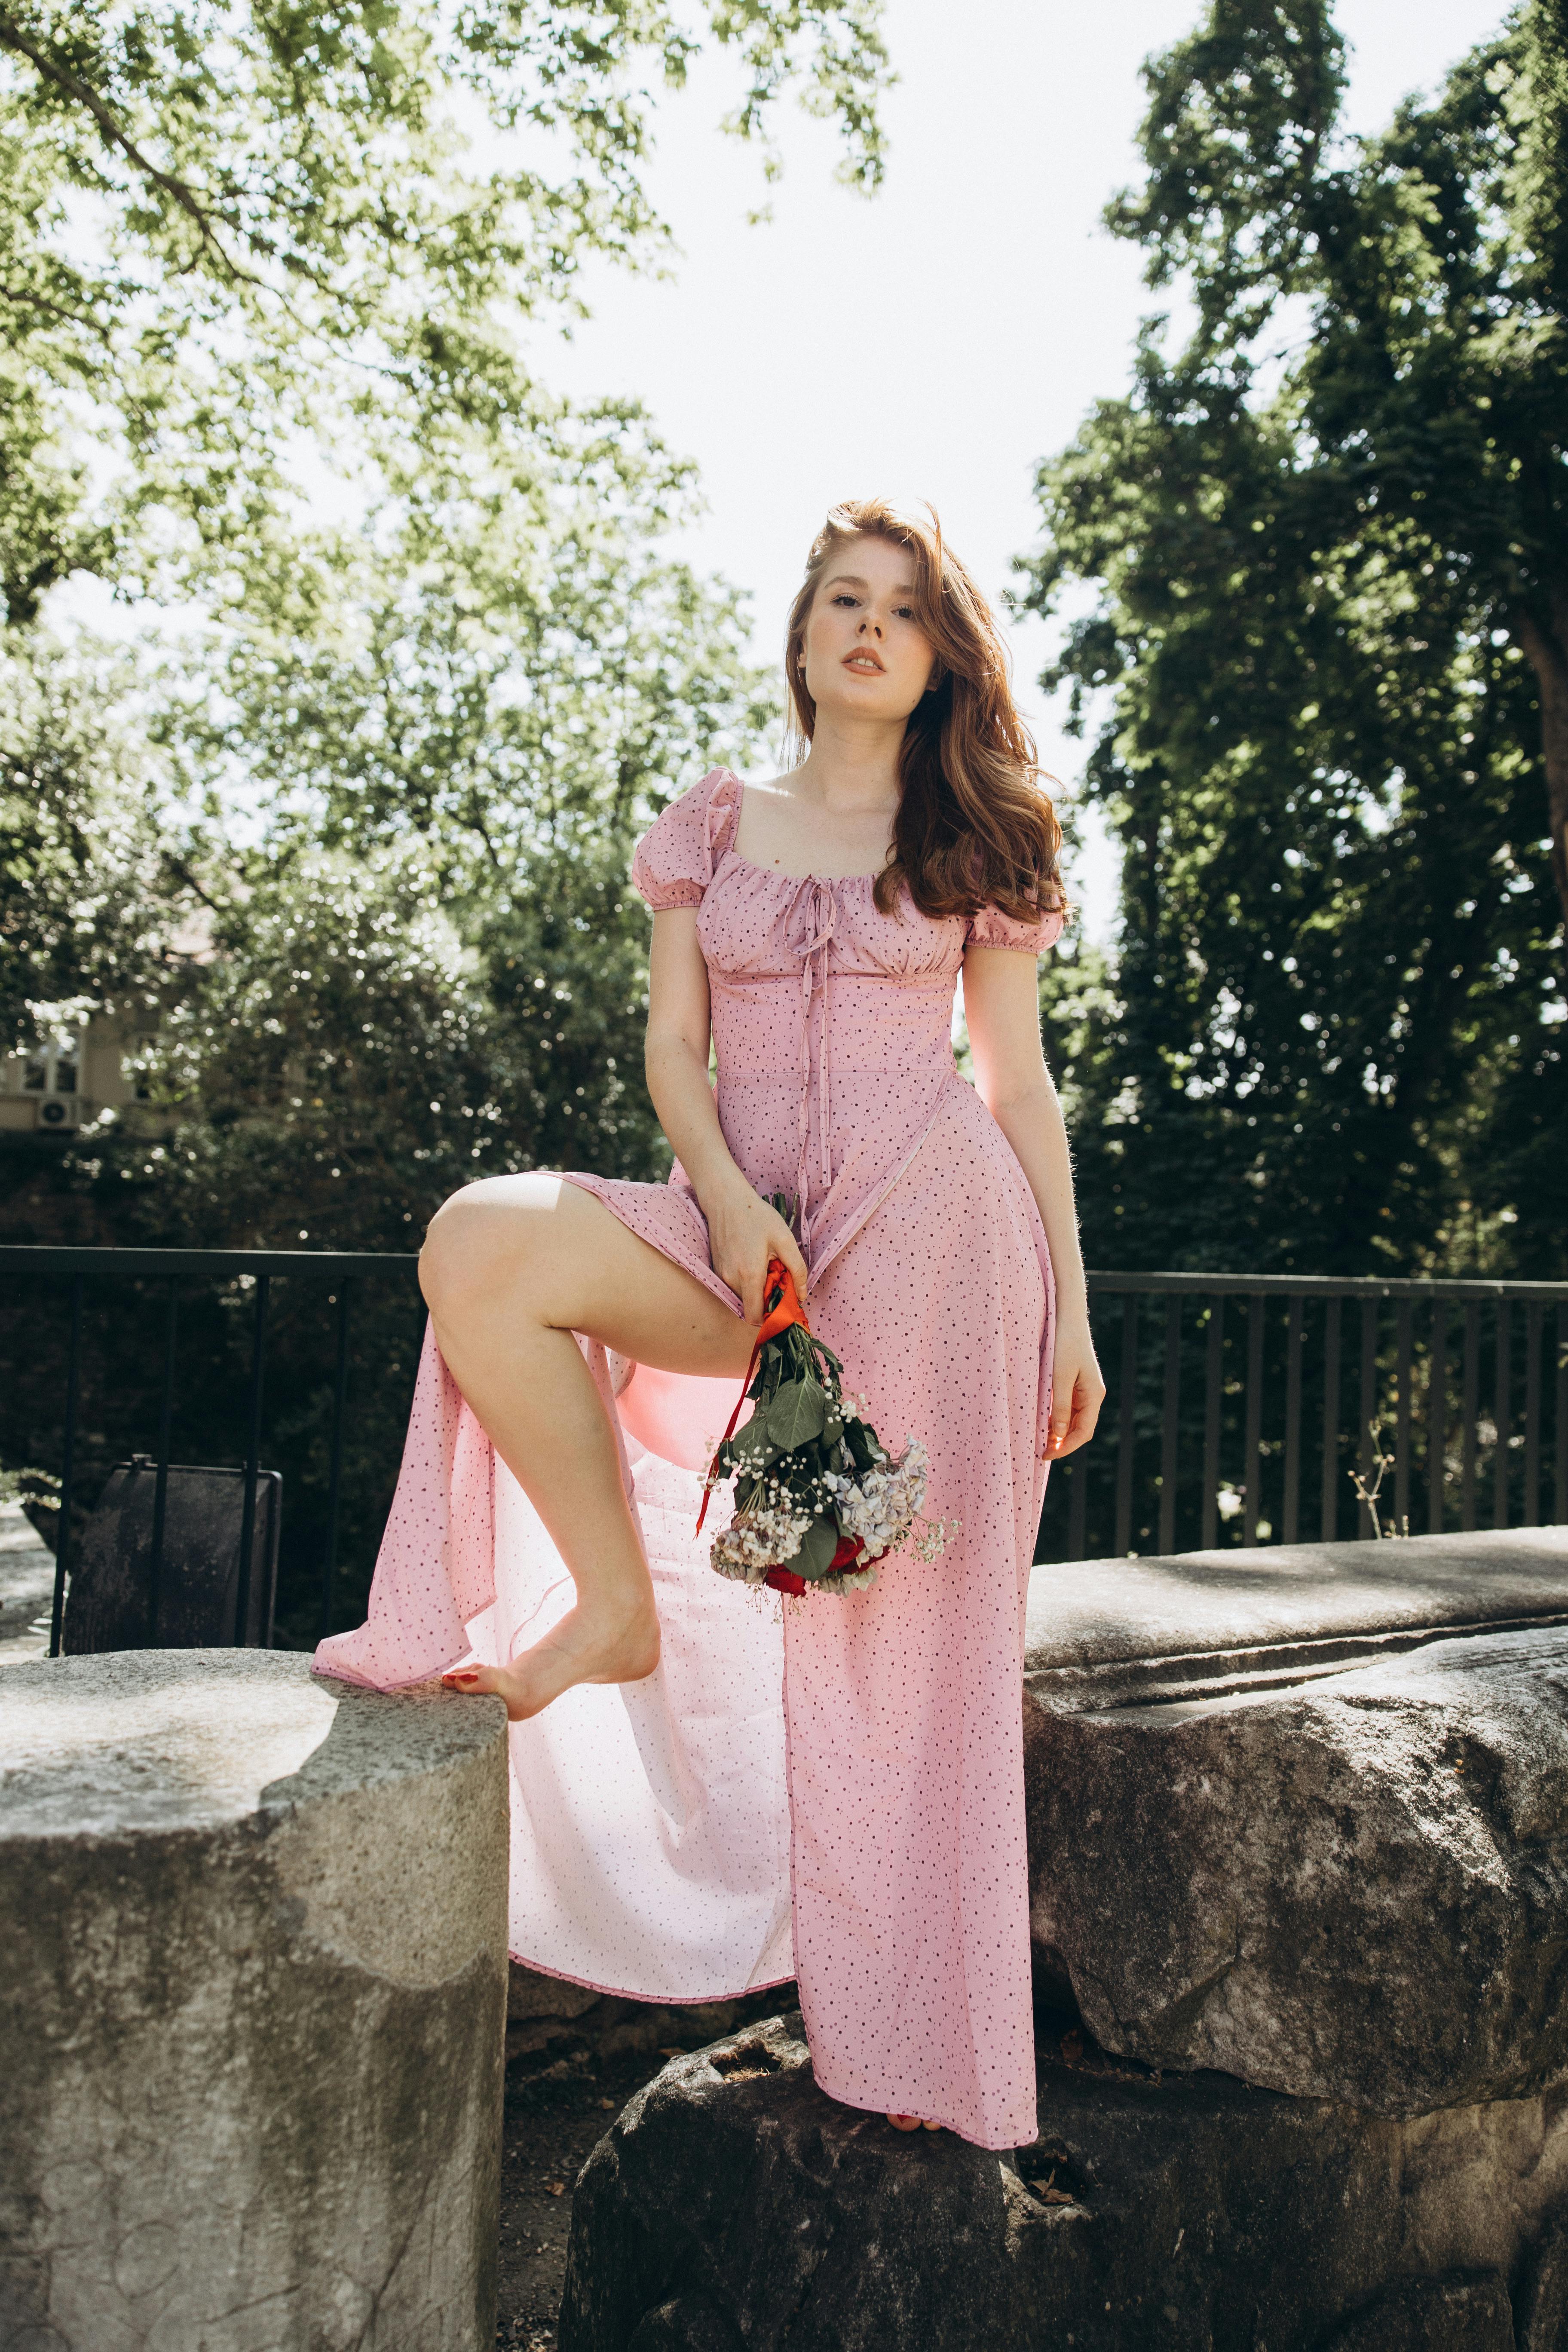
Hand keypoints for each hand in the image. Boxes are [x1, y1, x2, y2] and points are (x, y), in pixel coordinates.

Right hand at [703, 1177, 809, 1324]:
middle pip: (750, 1307)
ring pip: (742, 1296)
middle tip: (779, 1279)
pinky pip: (734, 1284)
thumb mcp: (784, 1239)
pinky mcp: (717, 1268)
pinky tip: (753, 1260)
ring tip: (766, 1266)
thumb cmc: (757, 1216)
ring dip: (756, 1289)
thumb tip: (802, 1295)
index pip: (754, 1316)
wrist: (725, 1199)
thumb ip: (796, 1269)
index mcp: (749, 1275)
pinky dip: (746, 1280)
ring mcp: (721, 1274)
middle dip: (766, 1300)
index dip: (769, 1318)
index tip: (783, 1306)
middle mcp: (731, 1279)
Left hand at [1045, 1307, 1105, 1459]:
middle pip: (1080, 1428)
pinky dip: (1059, 1418)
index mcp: (1094, 1395)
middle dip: (1063, 1443)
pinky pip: (1070, 1408)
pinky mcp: (1077, 1384)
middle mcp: (1093, 1395)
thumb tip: (1059, 1435)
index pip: (1083, 1432)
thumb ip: (1061, 1407)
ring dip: (1060, 1432)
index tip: (1047, 1456)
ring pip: (1075, 1419)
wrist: (1068, 1318)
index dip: (1066, 1448)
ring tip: (1041, 1441)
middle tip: (1042, 1452)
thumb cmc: (1064, 1344)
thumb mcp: (1059, 1377)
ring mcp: (1086, 1390)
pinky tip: (1044, 1422)